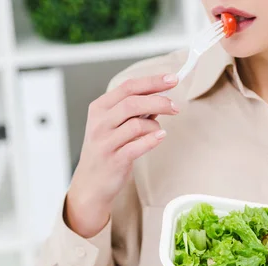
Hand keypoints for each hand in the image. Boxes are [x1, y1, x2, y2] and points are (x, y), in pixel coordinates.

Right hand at [66, 74, 179, 236]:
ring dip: (155, 126)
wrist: (91, 183)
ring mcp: (105, 141)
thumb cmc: (107, 150)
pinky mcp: (114, 159)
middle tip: (176, 107)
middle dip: (159, 101)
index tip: (173, 79)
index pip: (128, 87)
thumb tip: (161, 96)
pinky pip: (137, 146)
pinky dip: (152, 140)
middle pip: (133, 103)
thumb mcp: (115, 125)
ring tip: (159, 131)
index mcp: (100, 107)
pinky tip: (160, 137)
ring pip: (137, 124)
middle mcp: (100, 122)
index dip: (153, 81)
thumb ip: (135, 111)